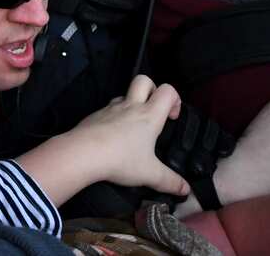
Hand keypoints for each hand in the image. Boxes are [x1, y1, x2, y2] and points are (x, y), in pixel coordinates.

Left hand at [64, 76, 189, 194]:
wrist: (82, 153)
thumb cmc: (121, 159)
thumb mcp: (150, 174)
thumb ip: (170, 181)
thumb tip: (186, 190)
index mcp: (148, 115)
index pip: (167, 90)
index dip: (174, 98)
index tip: (171, 117)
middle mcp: (130, 106)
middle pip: (143, 80)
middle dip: (152, 89)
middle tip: (153, 111)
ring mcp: (110, 108)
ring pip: (124, 94)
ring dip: (131, 104)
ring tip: (132, 128)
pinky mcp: (94, 115)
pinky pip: (107, 109)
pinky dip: (114, 117)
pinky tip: (112, 137)